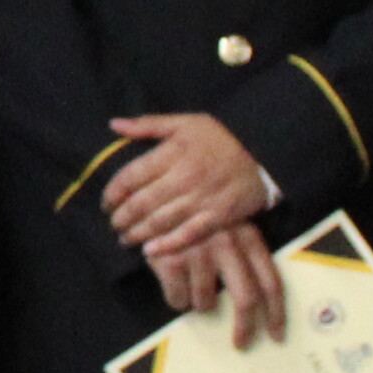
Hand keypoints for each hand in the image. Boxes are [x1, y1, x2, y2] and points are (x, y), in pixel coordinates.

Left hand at [99, 110, 274, 264]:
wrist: (265, 149)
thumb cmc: (221, 135)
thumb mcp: (184, 122)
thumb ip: (147, 125)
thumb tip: (114, 125)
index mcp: (172, 152)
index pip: (130, 177)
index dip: (112, 194)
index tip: (106, 203)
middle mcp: (184, 177)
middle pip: (141, 203)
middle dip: (121, 218)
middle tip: (114, 225)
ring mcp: (202, 199)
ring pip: (160, 222)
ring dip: (138, 234)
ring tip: (126, 239)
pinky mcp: (219, 216)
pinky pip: (188, 235)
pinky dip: (167, 245)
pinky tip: (151, 251)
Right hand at [153, 219, 287, 348]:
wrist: (152, 202)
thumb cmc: (195, 222)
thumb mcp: (227, 228)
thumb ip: (243, 257)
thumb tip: (258, 305)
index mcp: (247, 236)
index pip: (270, 281)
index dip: (276, 313)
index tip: (276, 334)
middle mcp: (227, 243)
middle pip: (245, 298)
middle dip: (245, 327)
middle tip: (241, 343)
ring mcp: (199, 252)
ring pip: (206, 303)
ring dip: (199, 304)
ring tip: (191, 288)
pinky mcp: (172, 260)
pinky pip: (179, 299)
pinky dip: (176, 298)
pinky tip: (173, 281)